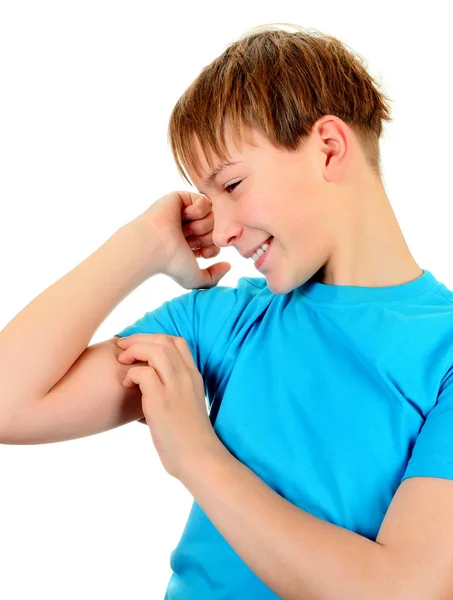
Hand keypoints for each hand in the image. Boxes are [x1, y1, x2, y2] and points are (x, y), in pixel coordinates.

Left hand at [116, 333, 222, 480]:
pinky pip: (143, 373)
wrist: (199, 459)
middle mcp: (186, 377)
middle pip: (163, 341)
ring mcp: (175, 388)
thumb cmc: (189, 439)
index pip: (177, 342)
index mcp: (193, 376)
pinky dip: (131, 374)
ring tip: (122, 360)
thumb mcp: (186, 405)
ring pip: (155, 350)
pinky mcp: (162, 401)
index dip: (154, 338)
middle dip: (138, 339)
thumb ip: (171, 390)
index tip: (138, 346)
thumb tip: (146, 385)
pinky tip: (126, 385)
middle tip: (122, 347)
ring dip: (134, 351)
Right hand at [132, 191, 230, 289]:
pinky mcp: (182, 198)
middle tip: (188, 241)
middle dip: (206, 238)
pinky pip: (206, 201)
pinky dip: (198, 210)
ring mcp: (186, 214)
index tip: (200, 254)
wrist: (154, 245)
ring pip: (213, 216)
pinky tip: (184, 216)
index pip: (216, 244)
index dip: (212, 249)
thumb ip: (214, 278)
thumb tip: (228, 265)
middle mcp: (189, 229)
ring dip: (201, 226)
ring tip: (184, 230)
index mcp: (191, 245)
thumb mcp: (195, 279)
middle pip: (217, 230)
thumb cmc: (171, 263)